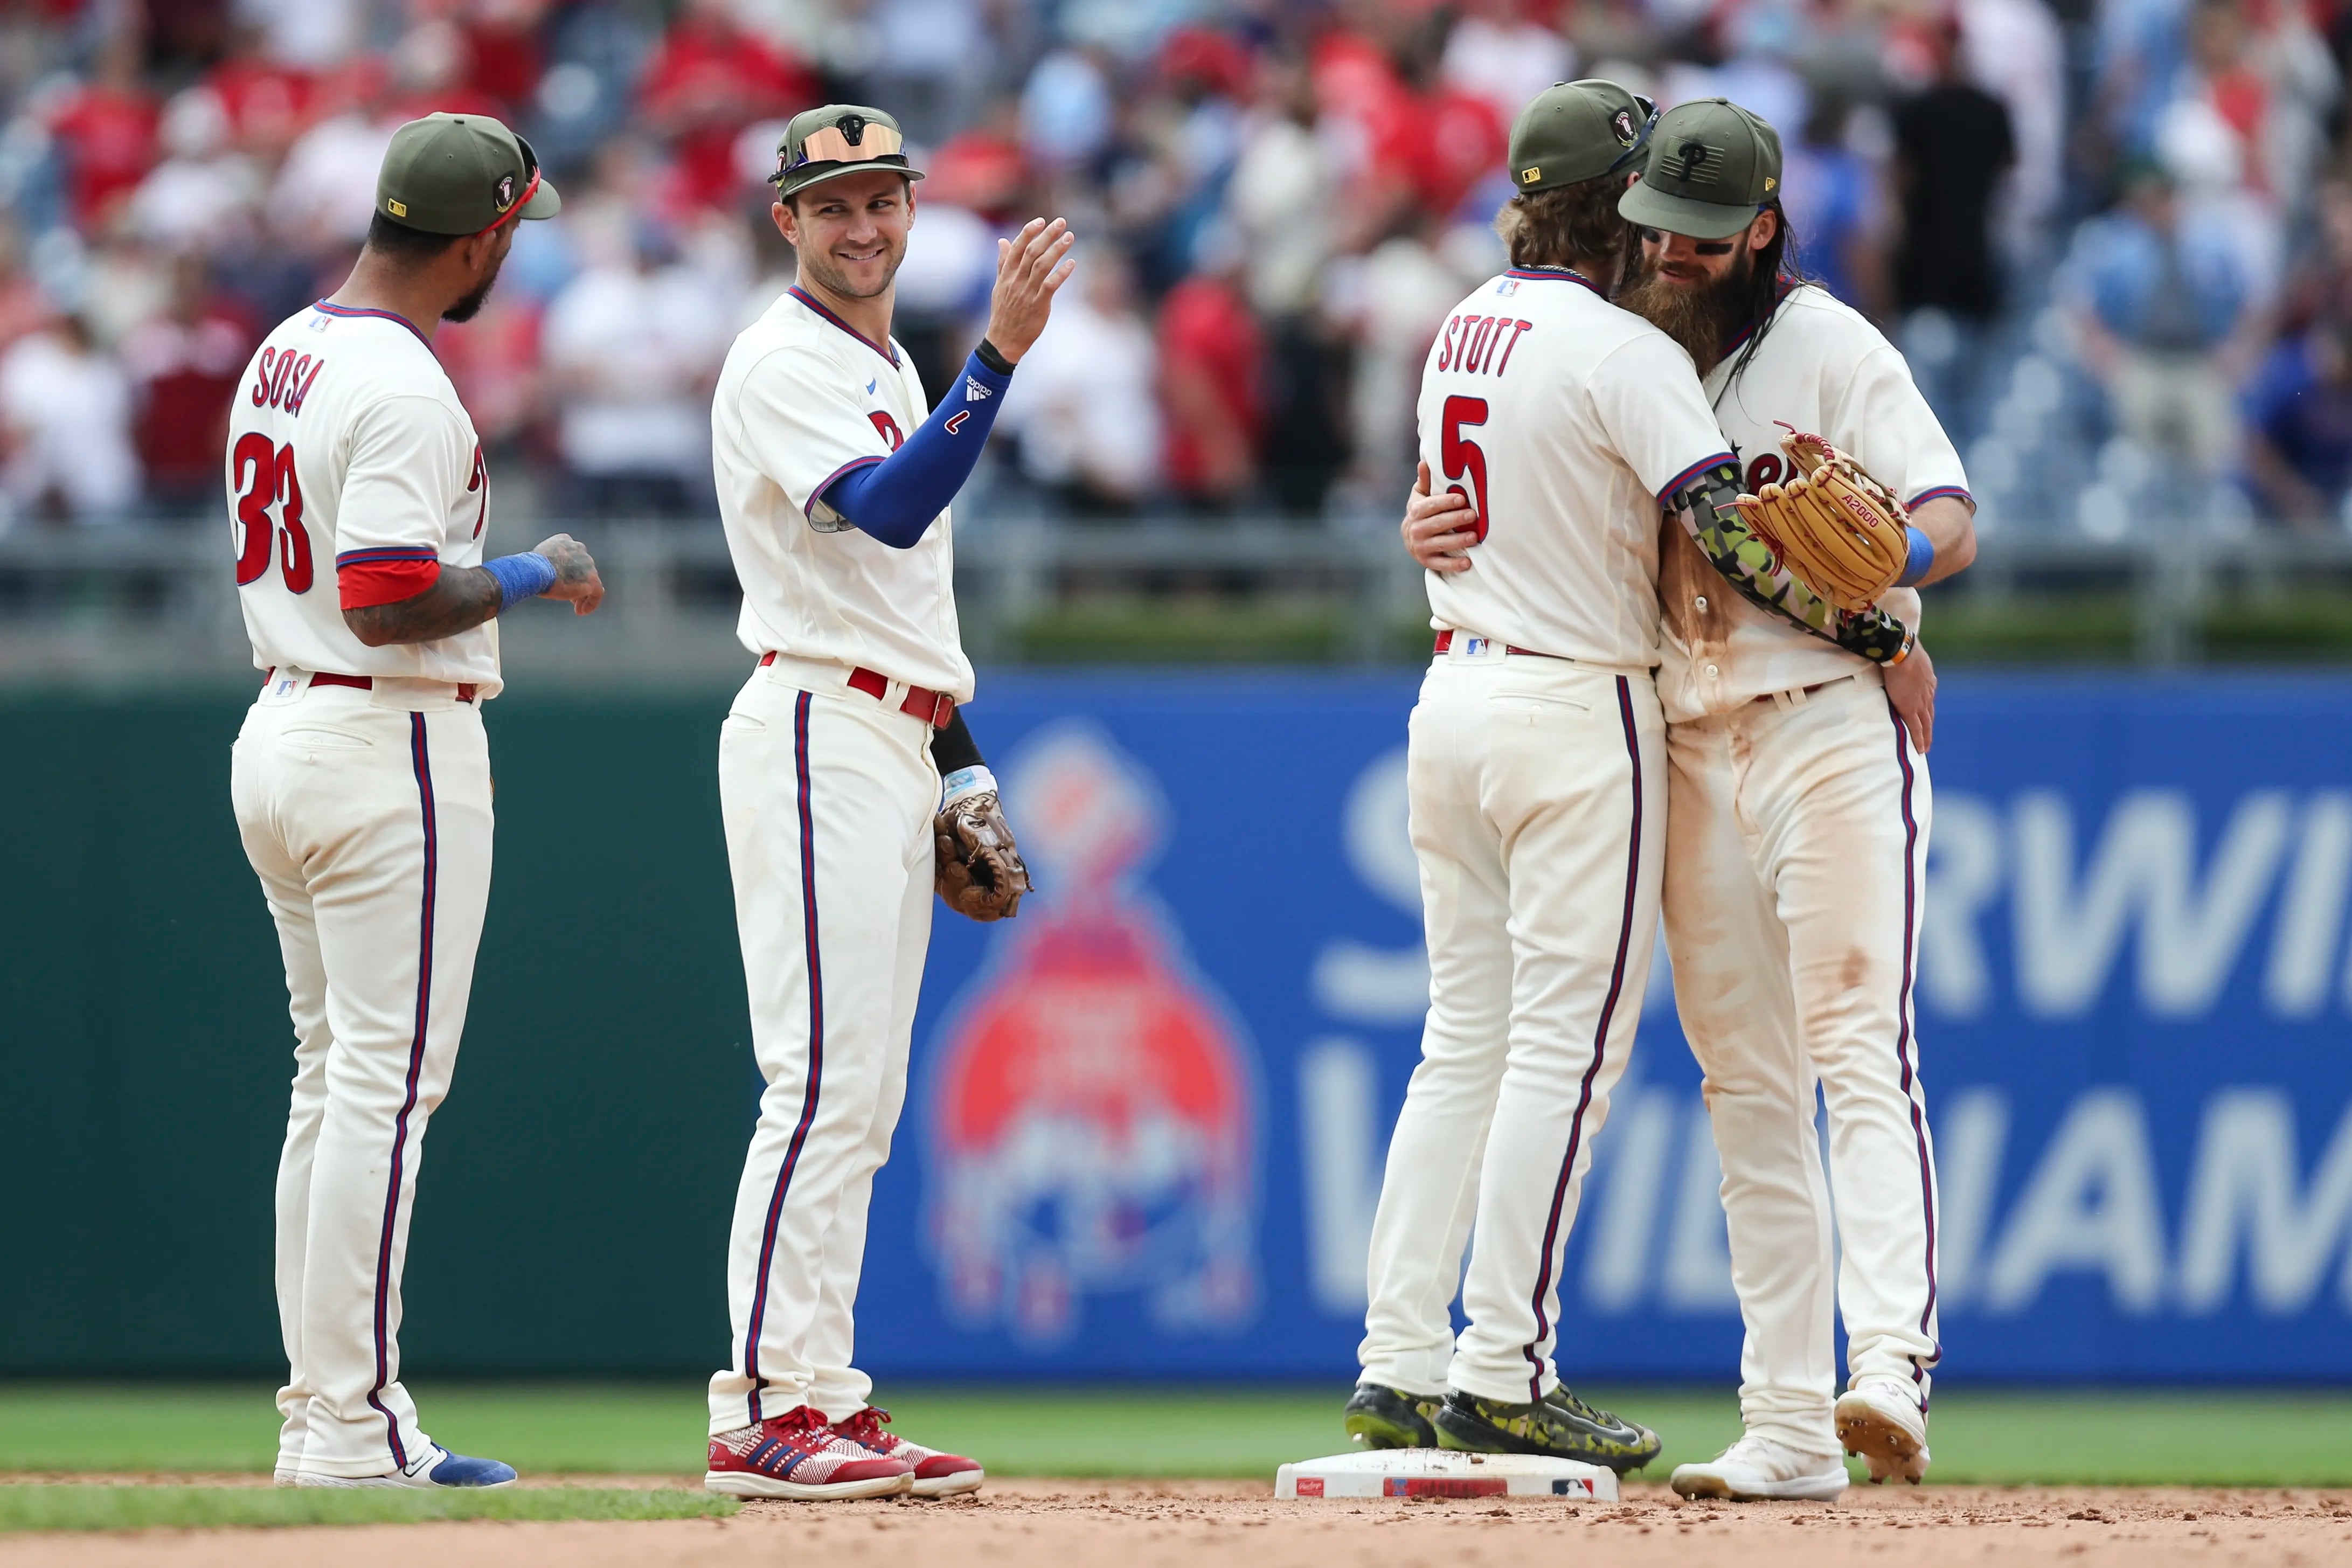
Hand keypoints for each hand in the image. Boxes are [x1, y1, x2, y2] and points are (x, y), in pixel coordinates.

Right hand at [532, 532, 604, 615]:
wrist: (535, 570)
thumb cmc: (530, 567)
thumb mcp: (538, 560)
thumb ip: (549, 564)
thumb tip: (547, 576)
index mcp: (565, 540)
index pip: (573, 555)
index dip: (570, 570)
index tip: (564, 581)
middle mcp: (579, 549)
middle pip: (583, 569)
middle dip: (577, 583)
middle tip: (571, 598)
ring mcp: (587, 564)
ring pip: (590, 581)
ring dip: (583, 595)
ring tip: (576, 607)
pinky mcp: (592, 580)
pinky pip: (597, 592)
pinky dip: (591, 603)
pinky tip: (581, 611)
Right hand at [983, 217, 1076, 362]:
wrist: (1004, 340)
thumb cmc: (1003, 312)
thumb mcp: (999, 285)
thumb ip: (1003, 262)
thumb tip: (1002, 241)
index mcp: (1007, 274)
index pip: (1018, 247)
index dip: (1029, 232)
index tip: (1042, 221)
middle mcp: (1016, 280)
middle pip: (1032, 252)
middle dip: (1047, 235)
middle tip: (1062, 222)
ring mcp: (1027, 292)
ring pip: (1042, 265)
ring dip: (1057, 250)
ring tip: (1069, 237)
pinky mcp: (1038, 305)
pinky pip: (1051, 285)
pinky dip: (1062, 273)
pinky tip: (1072, 263)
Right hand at [1404, 460, 1478, 573]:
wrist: (1410, 539)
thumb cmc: (1421, 512)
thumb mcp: (1420, 496)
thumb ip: (1425, 481)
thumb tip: (1425, 462)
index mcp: (1415, 511)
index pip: (1430, 506)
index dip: (1445, 502)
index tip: (1462, 499)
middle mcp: (1415, 530)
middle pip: (1437, 524)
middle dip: (1455, 520)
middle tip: (1473, 515)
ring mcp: (1420, 547)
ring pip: (1440, 544)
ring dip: (1457, 541)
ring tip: (1474, 537)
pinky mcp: (1426, 562)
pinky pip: (1440, 564)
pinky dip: (1453, 565)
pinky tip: (1468, 563)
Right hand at [1883, 638, 1935, 752]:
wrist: (1901, 652)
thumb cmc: (1902, 648)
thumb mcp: (1912, 656)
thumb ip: (1910, 663)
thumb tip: (1903, 660)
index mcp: (1928, 681)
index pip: (1928, 700)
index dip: (1926, 711)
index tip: (1925, 718)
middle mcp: (1927, 694)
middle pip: (1930, 715)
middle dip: (1929, 728)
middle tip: (1928, 739)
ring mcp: (1920, 703)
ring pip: (1926, 724)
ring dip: (1926, 737)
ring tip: (1924, 748)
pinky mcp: (1910, 709)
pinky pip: (1916, 728)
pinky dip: (1919, 739)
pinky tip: (1920, 749)